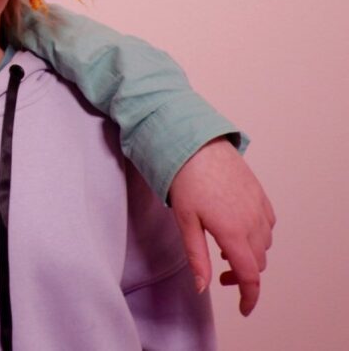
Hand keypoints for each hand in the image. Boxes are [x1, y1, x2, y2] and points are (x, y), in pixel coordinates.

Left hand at [168, 137, 275, 315]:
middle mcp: (251, 222)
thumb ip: (196, 257)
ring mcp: (258, 207)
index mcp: (232, 232)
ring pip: (265, 244)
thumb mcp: (185, 222)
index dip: (249, 297)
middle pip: (258, 262)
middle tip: (219, 274)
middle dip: (243, 275)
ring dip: (250, 254)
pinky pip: (268, 224)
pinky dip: (257, 235)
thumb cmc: (185, 180)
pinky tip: (238, 229)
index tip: (244, 308)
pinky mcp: (260, 195)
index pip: (250, 275)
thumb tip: (202, 287)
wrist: (197, 143)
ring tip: (223, 247)